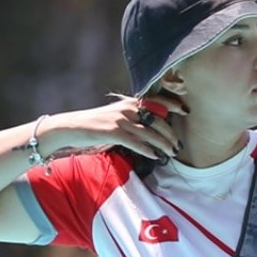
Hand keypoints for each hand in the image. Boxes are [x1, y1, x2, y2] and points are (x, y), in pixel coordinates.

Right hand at [39, 96, 186, 159]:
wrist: (70, 127)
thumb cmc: (95, 124)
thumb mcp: (116, 115)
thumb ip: (133, 117)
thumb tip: (153, 126)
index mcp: (129, 103)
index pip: (156, 101)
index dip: (172, 105)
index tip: (185, 111)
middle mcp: (127, 108)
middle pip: (157, 120)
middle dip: (171, 133)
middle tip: (179, 145)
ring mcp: (120, 120)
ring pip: (150, 132)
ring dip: (163, 144)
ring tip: (172, 152)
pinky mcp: (113, 132)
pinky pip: (136, 142)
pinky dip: (147, 150)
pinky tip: (155, 156)